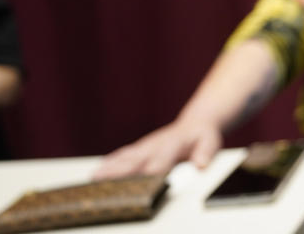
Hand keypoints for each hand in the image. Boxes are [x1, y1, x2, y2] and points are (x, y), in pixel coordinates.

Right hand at [93, 118, 222, 178]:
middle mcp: (155, 145)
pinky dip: (110, 163)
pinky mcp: (140, 148)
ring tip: (94, 177)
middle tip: (102, 180)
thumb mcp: (210, 142)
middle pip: (136, 160)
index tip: (140, 180)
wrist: (196, 122)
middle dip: (120, 170)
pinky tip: (98, 171)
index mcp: (172, 145)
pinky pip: (123, 155)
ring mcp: (146, 146)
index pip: (160, 161)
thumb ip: (205, 154)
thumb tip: (200, 164)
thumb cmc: (202, 135)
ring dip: (109, 167)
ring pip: (125, 157)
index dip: (151, 171)